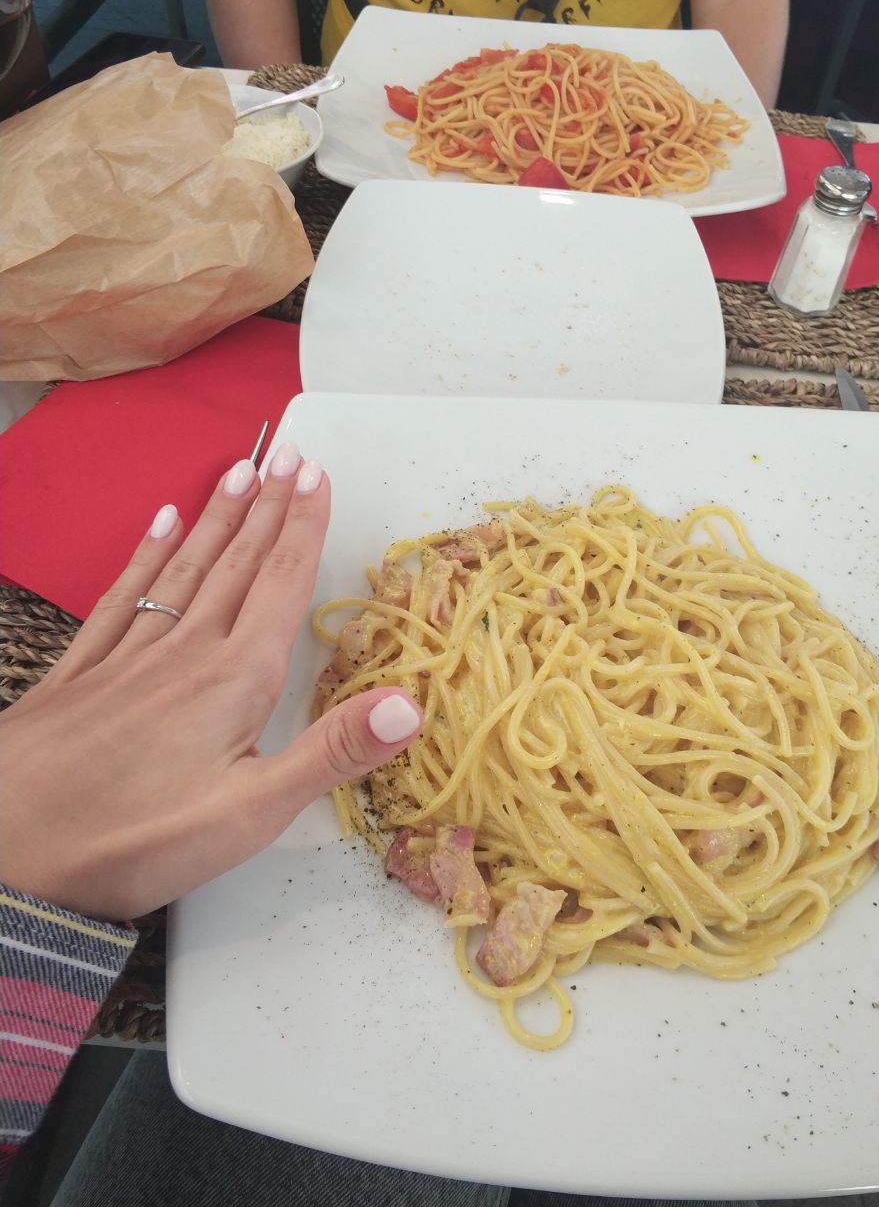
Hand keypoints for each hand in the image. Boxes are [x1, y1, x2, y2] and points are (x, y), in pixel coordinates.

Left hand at [0, 444, 421, 920]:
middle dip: (268, 508)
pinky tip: (157, 526)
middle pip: (236, 564)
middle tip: (288, 455)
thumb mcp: (252, 812)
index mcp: (234, 678)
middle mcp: (184, 651)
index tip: (317, 475)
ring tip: (238, 472)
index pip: (280, 584)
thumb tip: (409, 704)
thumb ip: (332, 753)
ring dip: (215, 519)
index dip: (304, 527)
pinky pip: (122, 596)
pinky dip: (144, 556)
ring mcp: (127, 656)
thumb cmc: (136, 838)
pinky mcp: (82, 673)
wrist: (10, 852)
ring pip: (183, 569)